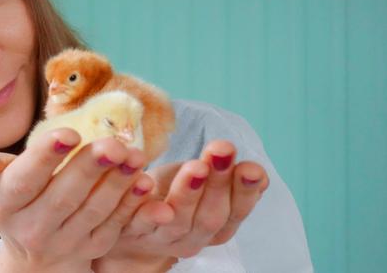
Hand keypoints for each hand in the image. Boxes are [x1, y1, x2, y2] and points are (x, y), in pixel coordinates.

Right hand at [0, 129, 154, 272]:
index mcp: (5, 206)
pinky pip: (113, 226)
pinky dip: (131, 204)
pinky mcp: (92, 248)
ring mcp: (65, 241)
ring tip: (134, 155)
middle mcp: (33, 229)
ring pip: (93, 211)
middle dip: (89, 169)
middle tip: (113, 143)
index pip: (24, 182)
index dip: (45, 158)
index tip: (69, 133)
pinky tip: (144, 181)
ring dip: (117, 183)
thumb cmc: (9, 202)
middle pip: (63, 197)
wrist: (32, 252)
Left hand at [93, 140, 268, 272]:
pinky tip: (147, 183)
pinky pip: (139, 221)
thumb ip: (228, 180)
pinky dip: (145, 206)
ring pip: (177, 220)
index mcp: (218, 226)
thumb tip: (258, 174)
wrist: (132, 228)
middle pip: (210, 216)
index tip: (251, 167)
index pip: (237, 211)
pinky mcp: (133, 233)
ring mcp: (163, 239)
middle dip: (218, 182)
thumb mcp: (204, 186)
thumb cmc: (174, 197)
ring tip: (196, 166)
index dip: (245, 190)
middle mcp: (194, 237)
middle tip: (221, 151)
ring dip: (188, 192)